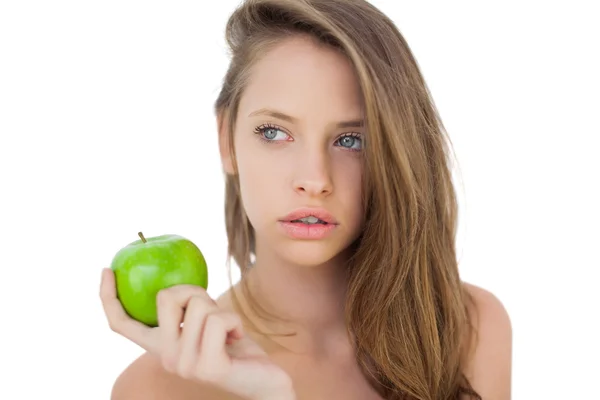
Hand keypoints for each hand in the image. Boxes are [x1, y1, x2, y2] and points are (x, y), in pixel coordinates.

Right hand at [100, 268, 294, 399]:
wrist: (264, 380)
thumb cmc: (234, 345)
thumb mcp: (206, 321)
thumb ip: (187, 309)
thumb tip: (174, 282)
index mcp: (160, 347)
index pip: (122, 324)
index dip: (108, 296)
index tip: (107, 269)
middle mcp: (165, 358)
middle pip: (165, 297)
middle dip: (194, 291)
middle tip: (213, 310)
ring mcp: (184, 365)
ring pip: (197, 306)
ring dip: (220, 309)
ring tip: (228, 331)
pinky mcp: (208, 367)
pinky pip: (219, 320)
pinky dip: (235, 321)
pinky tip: (238, 339)